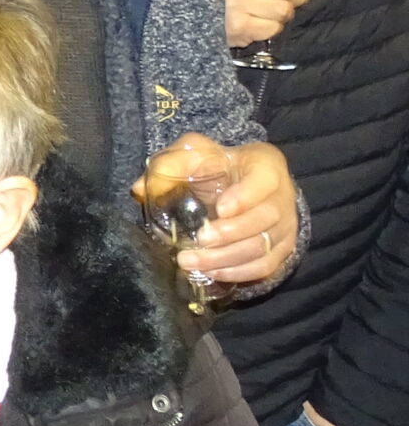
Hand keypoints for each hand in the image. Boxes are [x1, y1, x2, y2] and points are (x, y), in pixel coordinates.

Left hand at [134, 135, 297, 285]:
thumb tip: (139, 189)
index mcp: (266, 165)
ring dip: (227, 259)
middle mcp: (283, 197)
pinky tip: (212, 273)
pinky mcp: (281, 249)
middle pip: (264, 220)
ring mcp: (286, 226)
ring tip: (192, 262)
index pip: (264, 180)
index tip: (220, 209)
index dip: (245, 197)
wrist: (242, 181)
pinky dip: (239, 273)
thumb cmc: (217, 165)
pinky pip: (266, 266)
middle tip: (198, 241)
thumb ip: (170, 164)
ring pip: (264, 248)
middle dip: (229, 235)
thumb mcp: (194, 152)